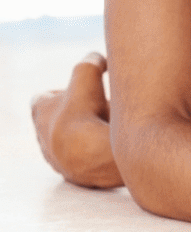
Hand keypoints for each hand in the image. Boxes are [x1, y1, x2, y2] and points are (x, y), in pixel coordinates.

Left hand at [33, 53, 121, 188]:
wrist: (93, 155)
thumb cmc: (85, 115)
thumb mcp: (87, 77)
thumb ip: (90, 61)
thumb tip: (98, 58)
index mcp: (40, 111)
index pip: (43, 98)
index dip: (61, 92)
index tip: (81, 90)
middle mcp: (42, 137)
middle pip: (55, 121)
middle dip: (74, 114)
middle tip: (98, 108)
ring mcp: (56, 158)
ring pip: (68, 142)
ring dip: (84, 135)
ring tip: (107, 129)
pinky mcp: (73, 173)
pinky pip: (83, 160)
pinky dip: (94, 153)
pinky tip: (109, 146)